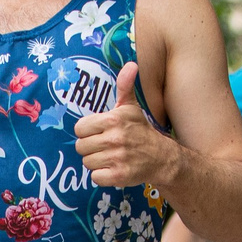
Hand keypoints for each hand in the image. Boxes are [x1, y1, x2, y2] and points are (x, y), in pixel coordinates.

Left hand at [75, 62, 177, 188]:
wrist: (162, 158)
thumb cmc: (141, 131)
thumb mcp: (132, 108)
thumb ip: (125, 86)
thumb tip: (131, 64)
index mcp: (113, 120)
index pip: (80, 128)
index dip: (87, 132)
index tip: (99, 133)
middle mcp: (115, 138)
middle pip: (81, 147)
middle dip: (91, 148)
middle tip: (105, 146)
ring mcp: (117, 158)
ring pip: (87, 162)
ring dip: (97, 161)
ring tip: (111, 156)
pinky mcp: (119, 176)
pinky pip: (95, 177)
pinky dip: (102, 175)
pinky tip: (114, 168)